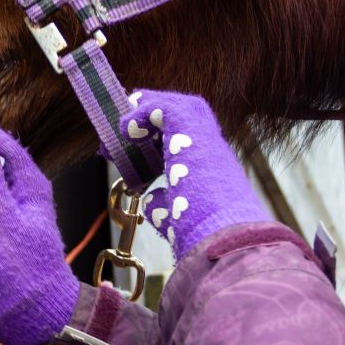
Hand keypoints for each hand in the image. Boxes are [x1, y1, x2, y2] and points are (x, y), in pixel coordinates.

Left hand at [120, 90, 269, 259]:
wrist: (221, 238)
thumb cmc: (204, 236)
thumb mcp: (178, 219)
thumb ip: (164, 206)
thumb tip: (149, 200)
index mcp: (212, 170)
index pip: (189, 141)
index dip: (161, 138)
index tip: (134, 145)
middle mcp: (212, 150)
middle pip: (187, 115)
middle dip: (154, 116)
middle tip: (126, 127)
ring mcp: (204, 138)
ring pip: (179, 106)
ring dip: (147, 110)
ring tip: (123, 123)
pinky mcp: (191, 130)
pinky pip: (164, 108)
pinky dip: (142, 114)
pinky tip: (127, 130)